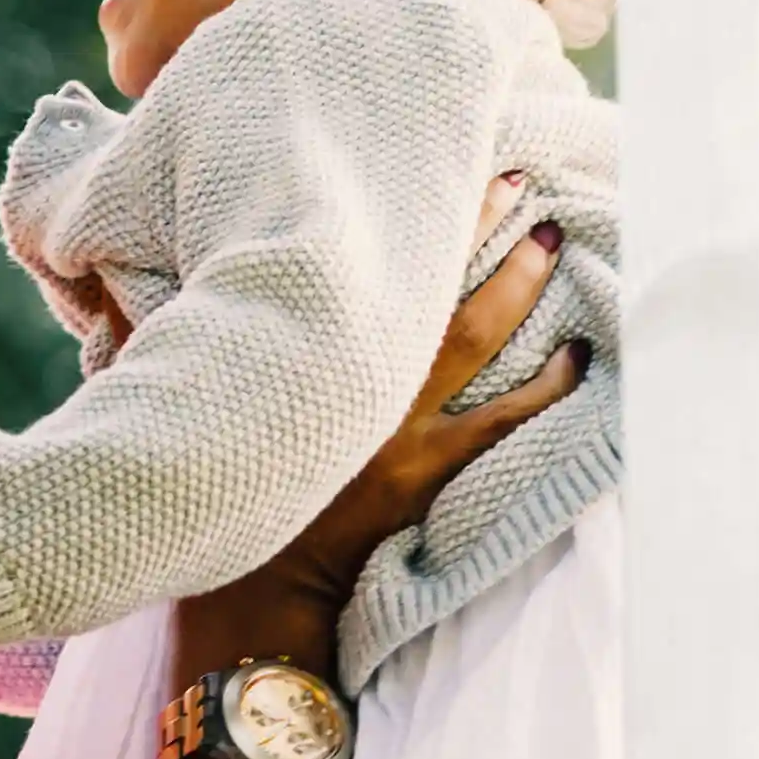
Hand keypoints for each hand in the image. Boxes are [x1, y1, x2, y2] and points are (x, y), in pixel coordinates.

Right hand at [235, 180, 582, 627]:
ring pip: (474, 338)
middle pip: (428, 280)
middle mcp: (358, 375)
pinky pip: (505, 422)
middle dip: (476, 227)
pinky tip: (578, 360)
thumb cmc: (224, 483)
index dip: (412, 214)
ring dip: (518, 287)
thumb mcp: (199, 389)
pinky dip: (546, 388)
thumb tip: (180, 273)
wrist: (257, 591)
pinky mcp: (428, 474)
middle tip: (517, 181)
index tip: (442, 167)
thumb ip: (198, 330)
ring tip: (553, 243)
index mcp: (308, 347)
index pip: (368, 261)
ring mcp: (399, 425)